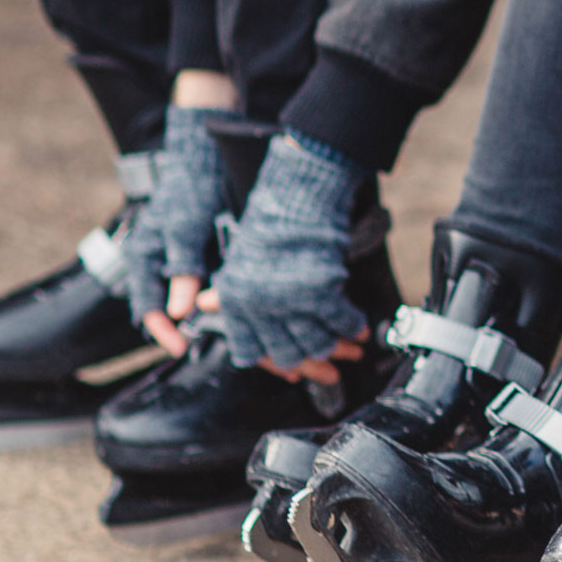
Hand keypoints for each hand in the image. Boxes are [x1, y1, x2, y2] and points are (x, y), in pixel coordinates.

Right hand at [122, 103, 231, 356]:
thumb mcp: (185, 228)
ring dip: (208, 319)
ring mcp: (179, 260)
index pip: (148, 309)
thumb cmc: (191, 188)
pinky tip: (243, 309)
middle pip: (169, 310)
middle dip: (189, 332)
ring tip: (236, 336)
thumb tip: (177, 313)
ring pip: (189, 301)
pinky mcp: (200, 255)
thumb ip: (181, 268)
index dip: (164, 333)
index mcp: (144, 259)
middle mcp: (158, 264)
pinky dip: (221, 300)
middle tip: (216, 348)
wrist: (206, 156)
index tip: (182, 348)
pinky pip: (207, 285)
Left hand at [206, 132, 369, 378]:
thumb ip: (225, 290)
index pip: (250, 350)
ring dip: (336, 346)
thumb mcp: (237, 259)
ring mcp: (290, 304)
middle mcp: (260, 309)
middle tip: (328, 363)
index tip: (290, 363)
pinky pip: (340, 320)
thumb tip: (201, 305)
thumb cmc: (267, 223)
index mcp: (235, 303)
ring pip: (316, 341)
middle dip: (311, 360)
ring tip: (350, 346)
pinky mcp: (321, 293)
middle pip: (287, 353)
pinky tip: (360, 327)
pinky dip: (353, 325)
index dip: (272, 359)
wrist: (296, 198)